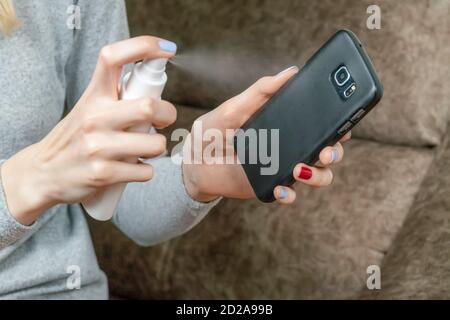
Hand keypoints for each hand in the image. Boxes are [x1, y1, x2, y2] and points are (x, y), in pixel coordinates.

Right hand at [1, 36, 176, 224]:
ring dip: (157, 148)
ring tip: (144, 149)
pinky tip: (132, 168)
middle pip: (149, 107)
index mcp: (93, 96)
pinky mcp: (103, 174)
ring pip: (154, 144)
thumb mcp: (88, 108)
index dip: (144, 47)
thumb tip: (155, 89)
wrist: (43, 174)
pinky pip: (146, 171)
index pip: (113, 58)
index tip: (167, 49)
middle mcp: (94, 117)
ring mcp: (98, 147)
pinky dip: (146, 171)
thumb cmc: (75, 138)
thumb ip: (115, 97)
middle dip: (168, 114)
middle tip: (163, 121)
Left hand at [182, 66, 350, 203]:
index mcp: (285, 125)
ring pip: (317, 176)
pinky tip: (280, 190)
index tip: (344, 123)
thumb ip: (261, 91)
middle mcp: (289, 147)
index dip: (338, 125)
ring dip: (317, 175)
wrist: (193, 162)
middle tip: (326, 151)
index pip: (321, 124)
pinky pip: (289, 194)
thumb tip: (291, 72)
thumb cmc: (213, 131)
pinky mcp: (269, 187)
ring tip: (299, 170)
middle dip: (335, 152)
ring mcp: (281, 168)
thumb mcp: (236, 107)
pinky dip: (289, 195)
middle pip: (327, 151)